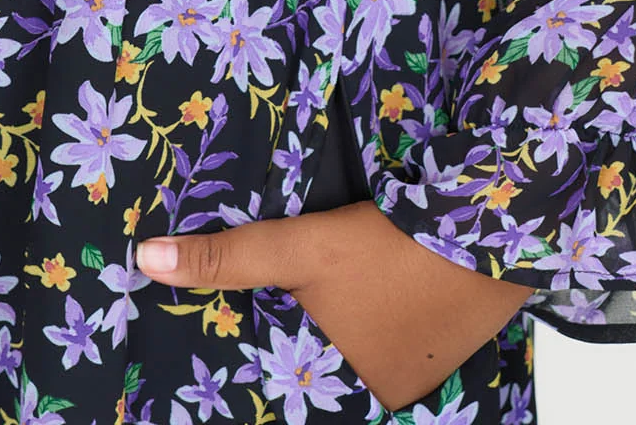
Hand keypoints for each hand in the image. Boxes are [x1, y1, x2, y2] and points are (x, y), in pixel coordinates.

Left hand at [136, 199, 531, 414]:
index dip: (241, 356)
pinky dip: (357, 330)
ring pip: (340, 360)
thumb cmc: (389, 248)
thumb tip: (144, 261)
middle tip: (259, 302)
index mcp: (334, 391)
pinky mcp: (429, 362)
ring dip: (321, 334)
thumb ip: (226, 259)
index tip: (202, 338)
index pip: (269, 384)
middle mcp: (371, 402)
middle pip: (305, 372)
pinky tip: (349, 298)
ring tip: (297, 296)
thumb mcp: (300, 248)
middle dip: (281, 342)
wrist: (491, 234)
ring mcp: (404, 385)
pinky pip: (375, 351)